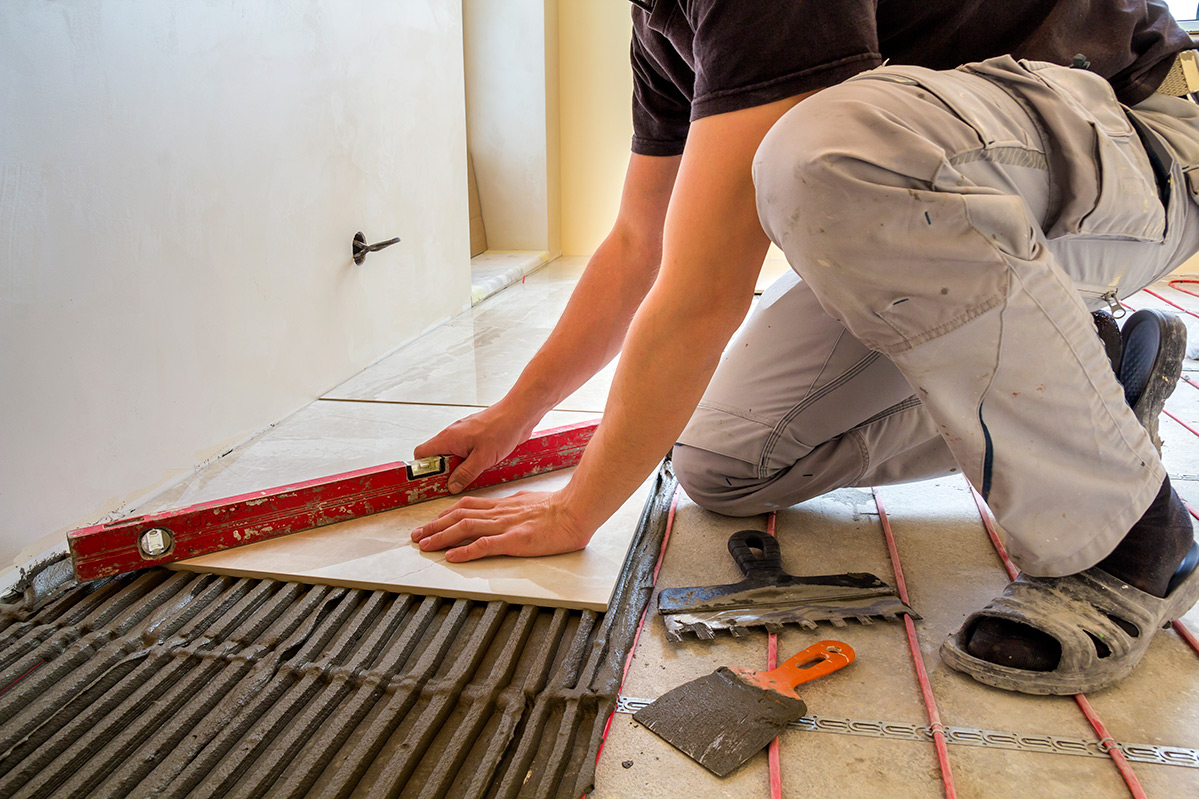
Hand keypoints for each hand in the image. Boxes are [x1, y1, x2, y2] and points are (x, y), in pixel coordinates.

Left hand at [410, 491, 593, 561]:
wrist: (576, 510)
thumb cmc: (561, 509)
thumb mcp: (531, 502)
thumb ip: (516, 507)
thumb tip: (509, 509)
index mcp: (504, 505)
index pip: (467, 507)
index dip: (446, 514)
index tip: (432, 522)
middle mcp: (499, 513)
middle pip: (459, 516)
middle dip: (434, 525)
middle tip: (416, 535)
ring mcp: (506, 526)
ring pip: (465, 528)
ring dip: (441, 537)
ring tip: (425, 545)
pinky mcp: (515, 540)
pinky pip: (485, 545)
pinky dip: (465, 551)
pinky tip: (451, 557)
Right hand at [413, 403, 537, 493]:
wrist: (519, 414)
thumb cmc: (501, 429)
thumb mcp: (482, 459)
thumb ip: (465, 474)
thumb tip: (452, 485)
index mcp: (448, 437)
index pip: (421, 453)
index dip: (423, 468)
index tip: (432, 482)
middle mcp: (453, 434)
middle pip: (437, 456)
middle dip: (445, 471)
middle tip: (457, 482)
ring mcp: (464, 434)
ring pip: (452, 454)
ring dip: (459, 466)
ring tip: (472, 474)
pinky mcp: (475, 436)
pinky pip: (465, 450)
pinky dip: (469, 460)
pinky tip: (482, 465)